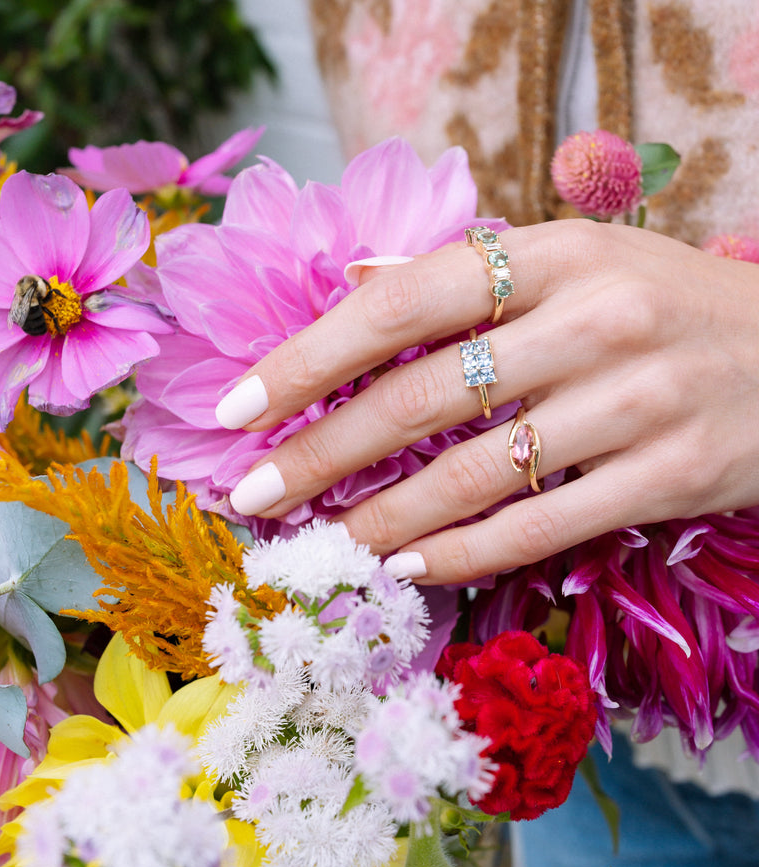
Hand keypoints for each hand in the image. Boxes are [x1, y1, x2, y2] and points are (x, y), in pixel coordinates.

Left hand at [216, 219, 758, 584]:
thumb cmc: (667, 307)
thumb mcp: (579, 261)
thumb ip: (467, 275)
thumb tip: (352, 284)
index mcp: (556, 254)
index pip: (401, 302)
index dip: (308, 357)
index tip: (240, 408)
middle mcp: (594, 320)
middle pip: (423, 395)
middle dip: (321, 451)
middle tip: (255, 493)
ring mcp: (637, 402)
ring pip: (475, 474)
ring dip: (382, 518)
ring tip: (323, 543)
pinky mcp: (670, 475)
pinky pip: (542, 527)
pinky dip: (465, 553)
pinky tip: (409, 568)